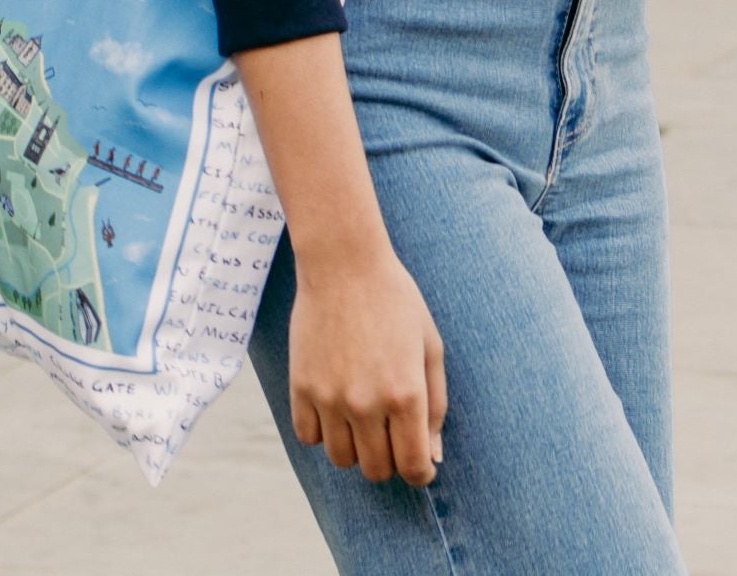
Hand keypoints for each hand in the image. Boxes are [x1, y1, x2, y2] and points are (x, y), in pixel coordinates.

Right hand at [288, 243, 447, 485]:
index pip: (414, 466)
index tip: (420, 464)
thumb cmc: (394, 301)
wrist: (343, 264)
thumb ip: (436, 404)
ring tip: (363, 416)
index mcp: (405, 393)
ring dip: (355, 448)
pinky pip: (309, 437)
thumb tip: (433, 455)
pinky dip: (323, 432)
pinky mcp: (301, 387)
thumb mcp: (429, 345)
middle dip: (389, 460)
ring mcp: (329, 397)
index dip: (421, 472)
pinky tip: (335, 406)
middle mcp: (366, 402)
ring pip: (341, 460)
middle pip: (376, 470)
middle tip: (391, 434)